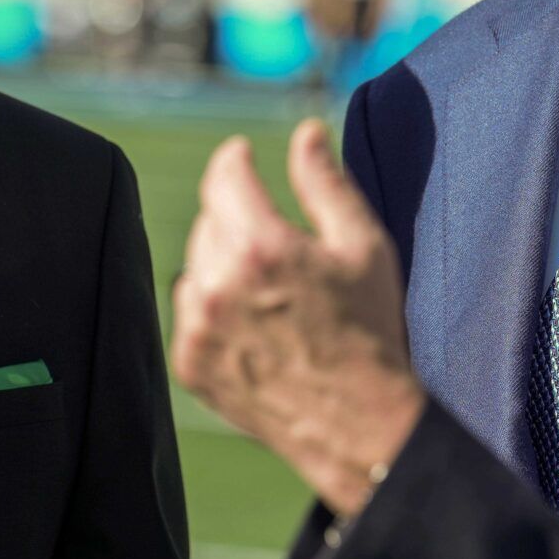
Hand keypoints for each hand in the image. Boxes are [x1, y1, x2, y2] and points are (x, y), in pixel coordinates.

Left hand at [170, 118, 426, 518]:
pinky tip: (256, 323)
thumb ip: (325, 181)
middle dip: (239, 216)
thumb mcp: (362, 245)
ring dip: (223, 262)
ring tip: (272, 290)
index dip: (234, 158)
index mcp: (262, 246)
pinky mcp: (189, 363)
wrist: (359, 426)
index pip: (224, 176)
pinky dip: (212, 307)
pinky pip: (189, 310)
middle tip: (279, 241)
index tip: (243, 154)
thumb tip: (306, 133)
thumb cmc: (370, 331)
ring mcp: (198, 327)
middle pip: (210, 218)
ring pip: (196, 264)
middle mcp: (218, 284)